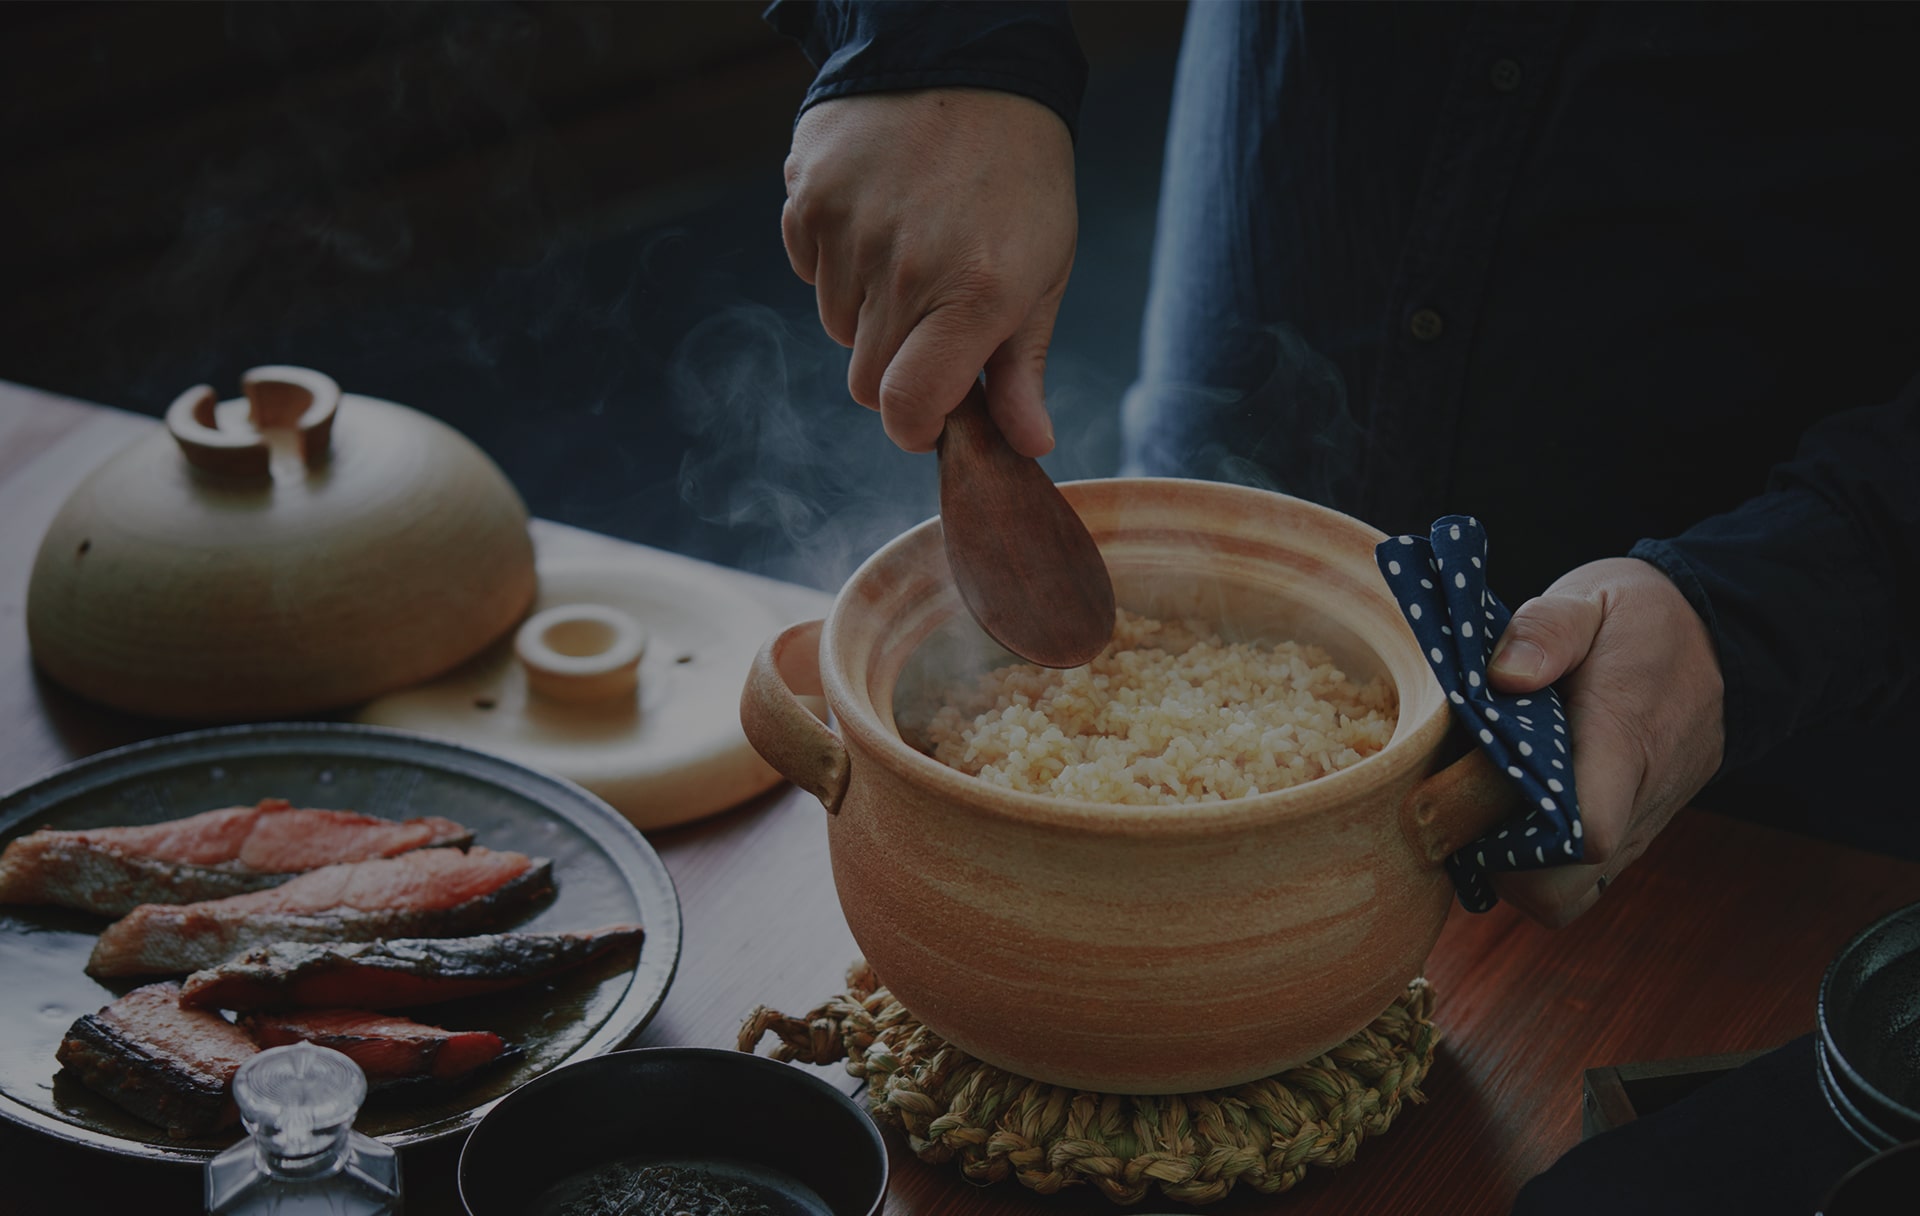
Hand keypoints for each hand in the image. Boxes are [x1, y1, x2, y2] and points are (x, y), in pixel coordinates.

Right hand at [781, 88, 1077, 455]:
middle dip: (897, 371)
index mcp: (973, 295)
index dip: (914, 426)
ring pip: (837, 326)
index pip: (904, 408)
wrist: (968, 58)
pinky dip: (835, 261)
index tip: (932, 413)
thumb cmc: (1019, 174)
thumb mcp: (1043, 269)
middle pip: (866, 381)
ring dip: (868, 311)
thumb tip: (1028, 445)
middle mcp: (904, 270)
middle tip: (933, 321)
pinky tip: (877, 217)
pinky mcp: (808, 199)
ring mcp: (848, 233)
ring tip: (912, 250)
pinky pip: (808, 269)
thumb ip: (1023, 366)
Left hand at [1486, 558, 1725, 926]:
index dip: (1517, 843)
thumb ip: (1545, 631)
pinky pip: (1583, 879)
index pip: (1584, 834)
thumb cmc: (1638, 619)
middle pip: (1562, 889)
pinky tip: (1509, 813)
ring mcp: (1640, 824)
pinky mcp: (1635, 832)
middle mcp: (1636, 797)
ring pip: (1569, 894)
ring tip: (1479, 810)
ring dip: (1515, 870)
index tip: (1464, 800)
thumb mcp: (1588, 600)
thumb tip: (1504, 677)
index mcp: (1620, 739)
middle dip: (1497, 867)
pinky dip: (1539, 864)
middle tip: (1455, 810)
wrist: (1717, 638)